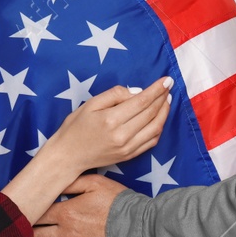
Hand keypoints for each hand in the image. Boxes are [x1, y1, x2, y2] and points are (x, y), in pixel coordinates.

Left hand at [16, 174, 124, 236]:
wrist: (138, 229)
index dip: (23, 215)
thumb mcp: (96, 183)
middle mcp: (64, 233)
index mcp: (66, 212)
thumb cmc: (118, 203)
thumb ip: (73, 181)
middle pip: (34, 236)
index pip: (38, 213)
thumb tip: (55, 180)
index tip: (8, 216)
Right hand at [45, 79, 172, 172]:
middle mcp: (122, 135)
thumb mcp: (90, 104)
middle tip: (168, 87)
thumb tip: (136, 92)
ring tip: (166, 100)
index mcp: (111, 119)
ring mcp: (127, 148)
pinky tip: (159, 118)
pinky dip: (159, 128)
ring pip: (155, 128)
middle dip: (162, 98)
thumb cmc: (75, 127)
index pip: (141, 101)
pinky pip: (151, 142)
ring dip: (164, 113)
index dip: (156, 89)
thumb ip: (114, 95)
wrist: (68, 156)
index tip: (166, 80)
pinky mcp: (129, 157)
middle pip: (151, 114)